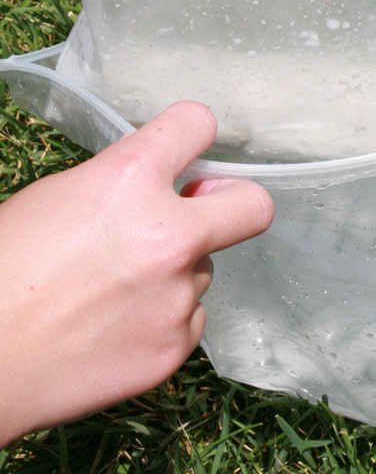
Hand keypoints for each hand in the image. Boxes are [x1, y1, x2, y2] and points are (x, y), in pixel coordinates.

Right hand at [0, 102, 272, 447]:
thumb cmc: (2, 272)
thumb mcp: (55, 197)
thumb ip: (121, 184)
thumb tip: (156, 188)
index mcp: (129, 180)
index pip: (198, 125)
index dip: (190, 134)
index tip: (186, 150)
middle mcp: (167, 235)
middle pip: (253, 205)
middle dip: (231, 203)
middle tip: (199, 214)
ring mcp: (176, 296)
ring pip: (203, 268)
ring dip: (173, 271)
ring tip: (112, 290)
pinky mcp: (174, 348)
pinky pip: (189, 317)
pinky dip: (162, 318)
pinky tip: (114, 326)